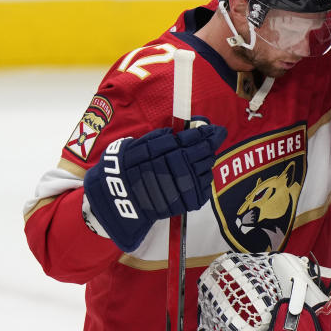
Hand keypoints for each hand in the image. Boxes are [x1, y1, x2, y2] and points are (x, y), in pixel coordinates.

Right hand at [82, 122, 226, 251]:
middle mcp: (173, 167)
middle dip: (210, 144)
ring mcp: (181, 186)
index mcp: (162, 151)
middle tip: (214, 138)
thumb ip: (158, 138)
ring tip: (204, 158)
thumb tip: (177, 131)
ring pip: (205, 170)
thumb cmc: (124, 169)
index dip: (204, 132)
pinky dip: (204, 181)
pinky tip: (199, 176)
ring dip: (207, 162)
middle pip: (202, 152)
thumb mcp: (135, 146)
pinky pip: (204, 189)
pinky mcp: (185, 203)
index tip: (214, 128)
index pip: (190, 138)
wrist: (116, 200)